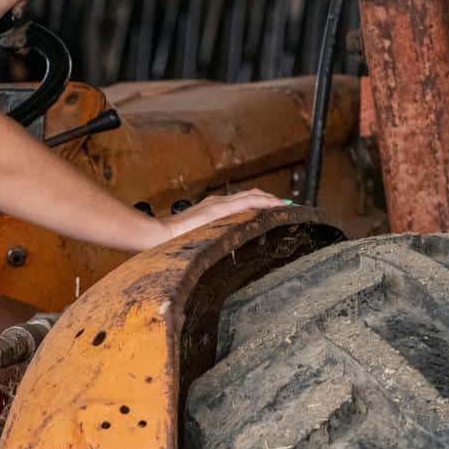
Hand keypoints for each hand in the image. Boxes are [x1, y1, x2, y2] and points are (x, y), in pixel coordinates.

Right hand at [136, 189, 288, 249]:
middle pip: (251, 195)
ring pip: (253, 196)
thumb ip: (209, 238)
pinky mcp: (220, 209)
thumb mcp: (197, 239)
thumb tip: (219, 252)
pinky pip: (249, 202)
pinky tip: (278, 207)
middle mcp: (218, 202)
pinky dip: (265, 202)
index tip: (277, 211)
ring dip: (272, 200)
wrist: (159, 235)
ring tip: (288, 206)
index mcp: (213, 208)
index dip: (261, 203)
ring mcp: (219, 204)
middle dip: (271, 200)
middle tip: (290, 207)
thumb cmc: (174, 242)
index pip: (242, 202)